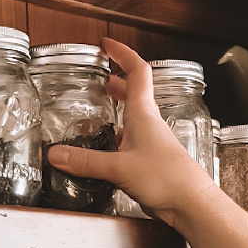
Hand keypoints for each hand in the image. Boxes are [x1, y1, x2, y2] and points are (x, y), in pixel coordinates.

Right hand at [45, 38, 217, 227]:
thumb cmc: (167, 178)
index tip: (107, 44)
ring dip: (118, 108)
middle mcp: (149, 123)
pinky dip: (118, 136)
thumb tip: (56, 154)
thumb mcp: (119, 167)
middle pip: (134, 92)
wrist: (191, 203)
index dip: (122, 54)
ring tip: (101, 106)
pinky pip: (132, 140)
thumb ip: (85, 161)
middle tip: (101, 76)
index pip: (137, 71)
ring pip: (133, 117)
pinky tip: (108, 147)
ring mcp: (151, 142)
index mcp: (143, 114)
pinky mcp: (150, 160)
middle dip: (116, 80)